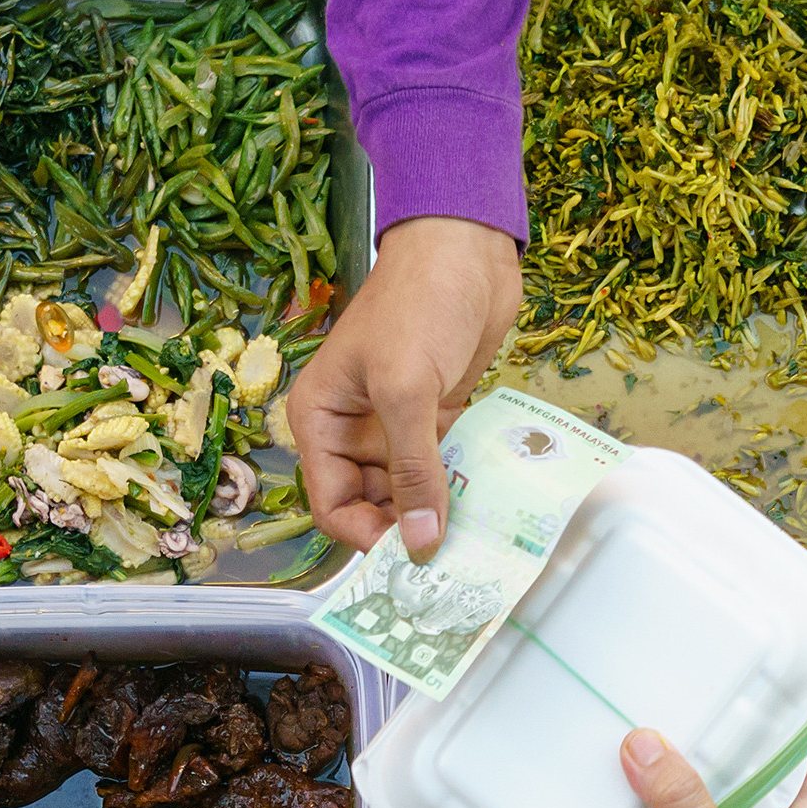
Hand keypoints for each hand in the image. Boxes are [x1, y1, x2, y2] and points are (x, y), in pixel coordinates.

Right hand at [287, 215, 522, 560]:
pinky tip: (485, 511)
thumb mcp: (406, 390)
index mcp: (321, 421)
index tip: (408, 560)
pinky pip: (442, 471)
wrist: (464, 247)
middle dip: (403, 533)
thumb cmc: (418, 305)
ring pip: (410, 494)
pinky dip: (459, 491)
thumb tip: (418, 545)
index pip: (330, 504)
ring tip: (472, 540)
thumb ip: (414, 470)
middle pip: (370, 507)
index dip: (364, 537)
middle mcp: (354, 432)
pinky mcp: (437, 420)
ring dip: (435, 515)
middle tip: (448, 560)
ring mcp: (396, 428)